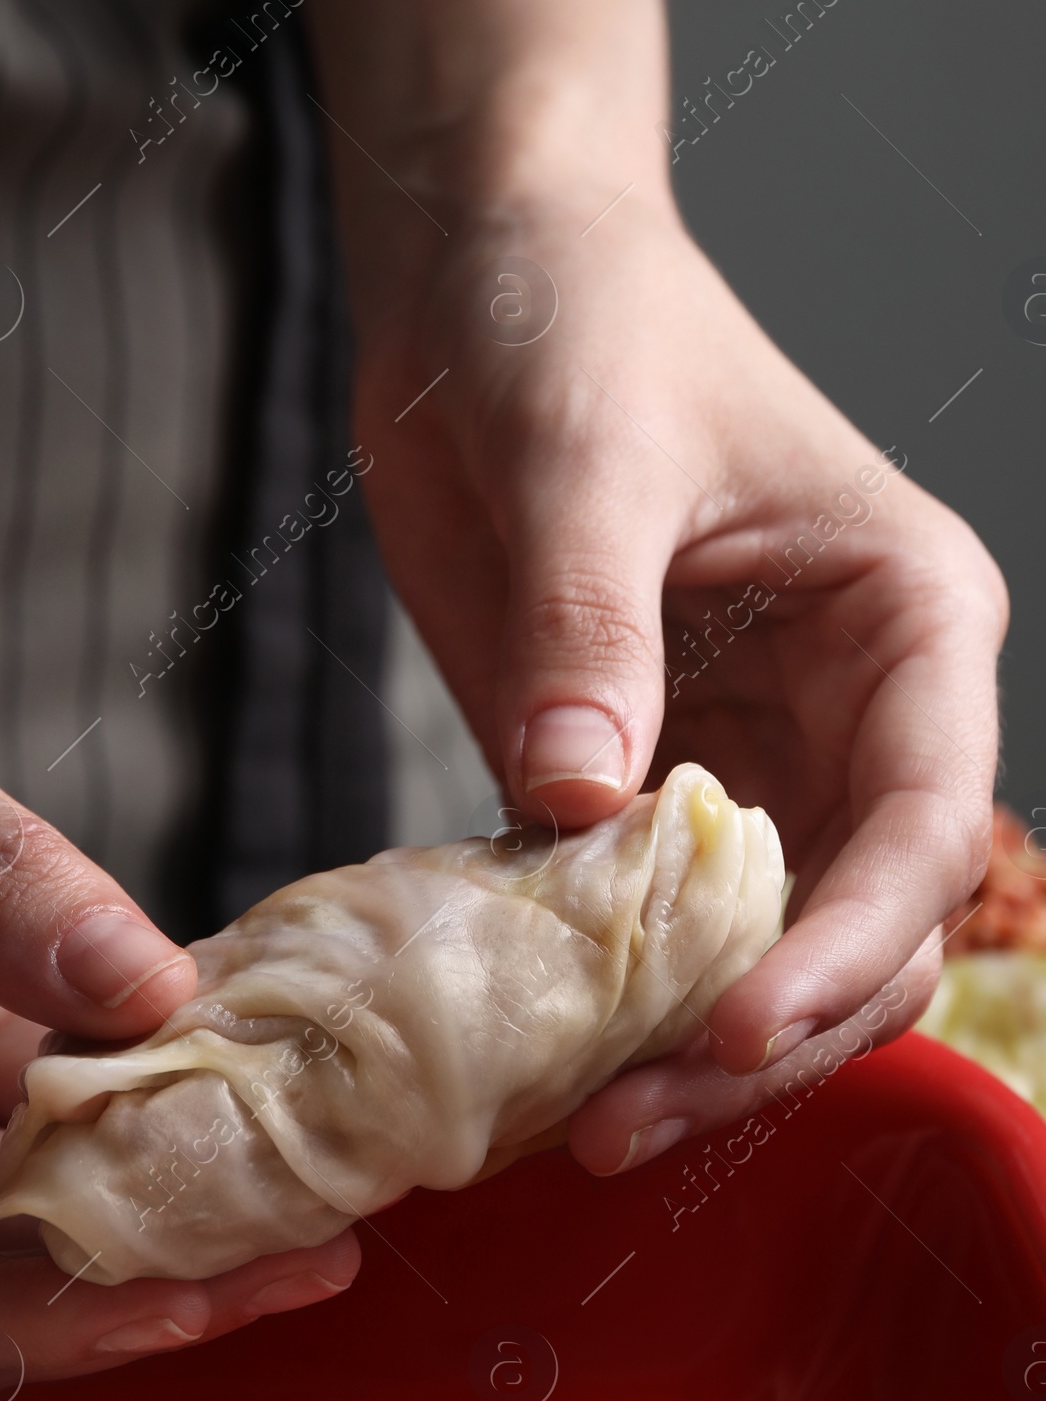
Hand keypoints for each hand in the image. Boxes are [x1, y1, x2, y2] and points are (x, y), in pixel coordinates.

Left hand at [357, 188, 1004, 1171]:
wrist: (481, 276)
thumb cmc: (578, 318)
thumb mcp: (586, 457)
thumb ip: (590, 631)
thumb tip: (585, 803)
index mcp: (903, 623)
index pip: (919, 825)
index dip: (841, 947)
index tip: (726, 1032)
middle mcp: (850, 711)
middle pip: (853, 928)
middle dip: (756, 1038)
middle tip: (621, 1122)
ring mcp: (744, 754)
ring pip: (753, 953)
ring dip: (677, 1047)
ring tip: (571, 1125)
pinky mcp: (631, 773)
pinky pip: (635, 921)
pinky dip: (593, 997)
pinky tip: (521, 1055)